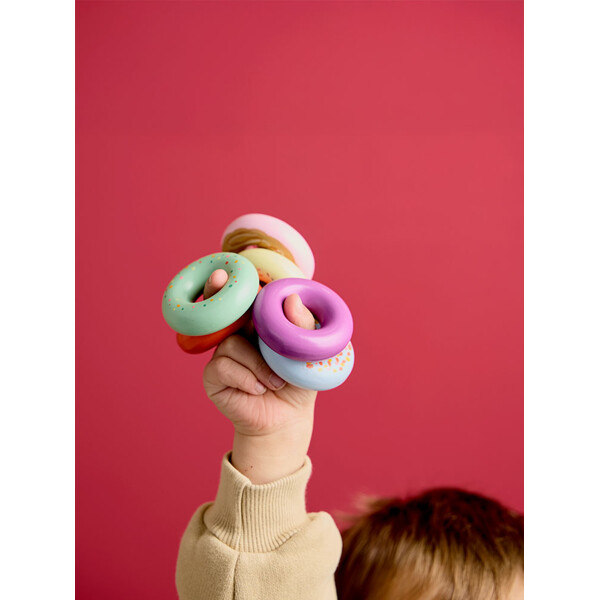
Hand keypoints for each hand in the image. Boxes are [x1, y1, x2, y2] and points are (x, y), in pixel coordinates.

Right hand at [202, 269, 317, 482]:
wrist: (287, 419)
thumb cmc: (299, 381)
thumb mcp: (310, 354)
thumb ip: (304, 328)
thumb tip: (291, 299)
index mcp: (259, 322)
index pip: (246, 295)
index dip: (236, 279)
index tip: (229, 266)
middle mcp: (237, 333)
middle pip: (222, 307)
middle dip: (217, 290)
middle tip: (220, 278)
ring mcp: (223, 353)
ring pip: (231, 343)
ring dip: (257, 363)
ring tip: (274, 381)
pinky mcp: (213, 375)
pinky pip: (224, 366)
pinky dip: (246, 378)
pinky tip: (258, 389)